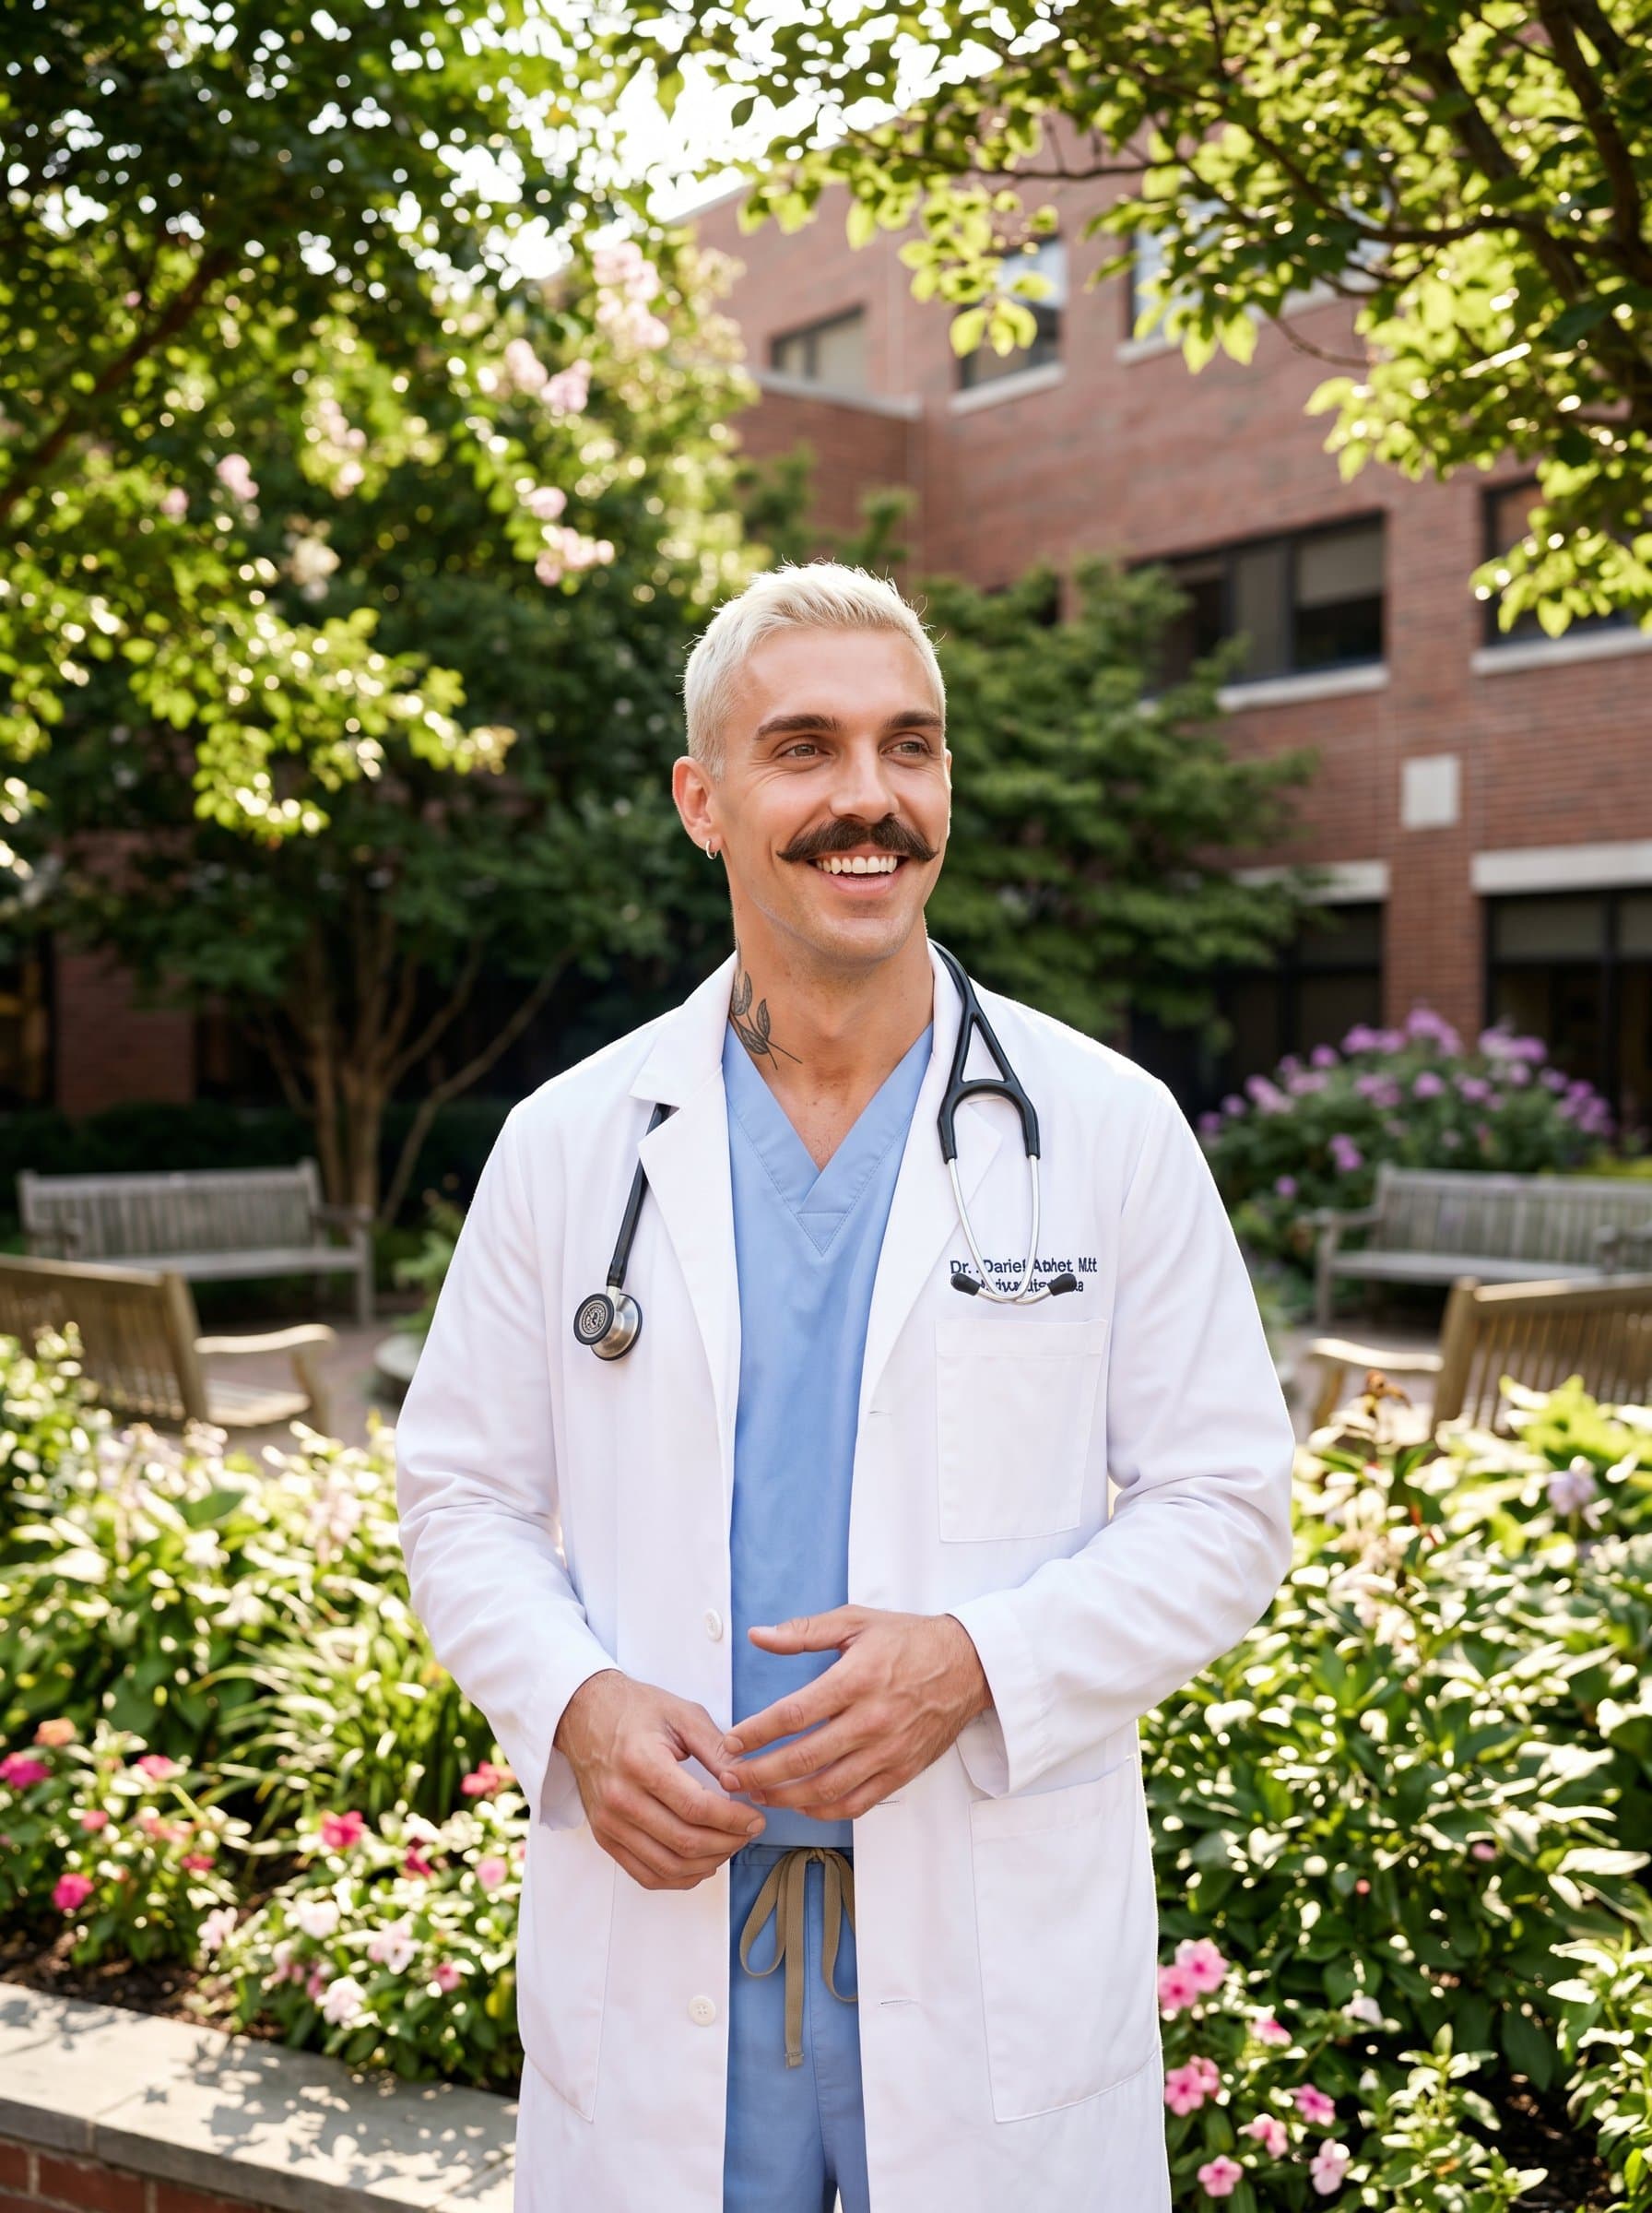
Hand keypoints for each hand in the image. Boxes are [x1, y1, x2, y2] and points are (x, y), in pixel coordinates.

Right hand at [555, 1670, 764, 1889]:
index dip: (733, 1820)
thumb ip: (717, 1750)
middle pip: (684, 1841)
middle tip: (748, 1833)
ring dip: (707, 1864)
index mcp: (641, 1763)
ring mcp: (609, 1823)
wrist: (585, 1715)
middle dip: (727, 1843)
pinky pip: (646, 1875)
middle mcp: (621, 1798)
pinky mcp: (604, 1837)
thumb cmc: (635, 1710)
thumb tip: (747, 1782)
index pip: (695, 1807)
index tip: (755, 1819)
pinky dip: (679, 1878)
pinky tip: (701, 1863)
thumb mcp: (682, 1716)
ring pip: (668, 1866)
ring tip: (729, 1846)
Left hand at [715, 1607, 990, 1821]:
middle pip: (804, 1758)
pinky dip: (825, 1810)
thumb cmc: (909, 1640)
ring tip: (758, 1795)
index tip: (731, 1742)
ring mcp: (888, 1751)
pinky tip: (803, 1805)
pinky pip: (858, 1803)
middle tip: (732, 1778)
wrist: (968, 1665)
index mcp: (856, 1679)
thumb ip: (804, 1632)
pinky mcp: (902, 1771)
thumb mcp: (856, 1621)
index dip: (756, 1733)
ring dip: (786, 1798)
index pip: (794, 1714)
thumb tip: (758, 1635)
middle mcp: (871, 1720)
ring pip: (827, 1789)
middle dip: (760, 1773)